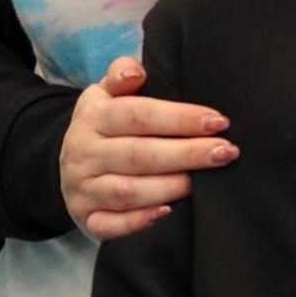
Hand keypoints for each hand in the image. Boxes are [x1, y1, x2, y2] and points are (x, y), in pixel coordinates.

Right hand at [59, 58, 234, 239]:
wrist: (69, 162)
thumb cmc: (105, 123)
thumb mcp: (106, 93)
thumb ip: (123, 74)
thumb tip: (135, 71)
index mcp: (92, 117)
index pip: (138, 115)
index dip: (181, 119)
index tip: (219, 122)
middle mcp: (83, 153)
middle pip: (139, 155)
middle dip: (187, 154)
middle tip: (226, 152)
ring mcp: (82, 189)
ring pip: (128, 192)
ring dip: (170, 187)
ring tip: (205, 183)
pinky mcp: (85, 218)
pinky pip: (111, 225)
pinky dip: (139, 222)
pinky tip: (169, 213)